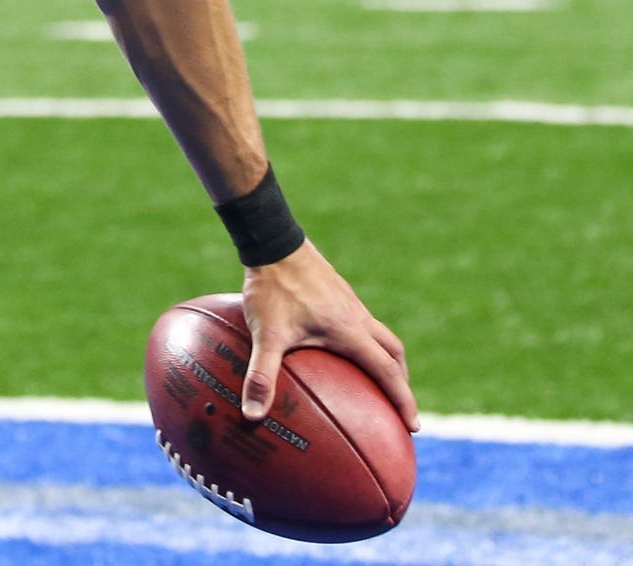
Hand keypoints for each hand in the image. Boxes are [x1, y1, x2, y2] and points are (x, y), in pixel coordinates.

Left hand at [240, 239, 417, 431]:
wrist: (273, 240)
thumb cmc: (272, 288)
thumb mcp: (266, 334)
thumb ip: (261, 375)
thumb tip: (252, 415)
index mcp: (350, 332)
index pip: (388, 372)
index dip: (403, 401)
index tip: (413, 426)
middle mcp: (358, 317)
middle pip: (393, 353)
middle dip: (400, 381)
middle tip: (398, 406)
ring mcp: (349, 302)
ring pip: (379, 334)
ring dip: (384, 358)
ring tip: (373, 379)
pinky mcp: (336, 291)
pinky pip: (361, 321)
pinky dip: (363, 340)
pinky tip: (339, 345)